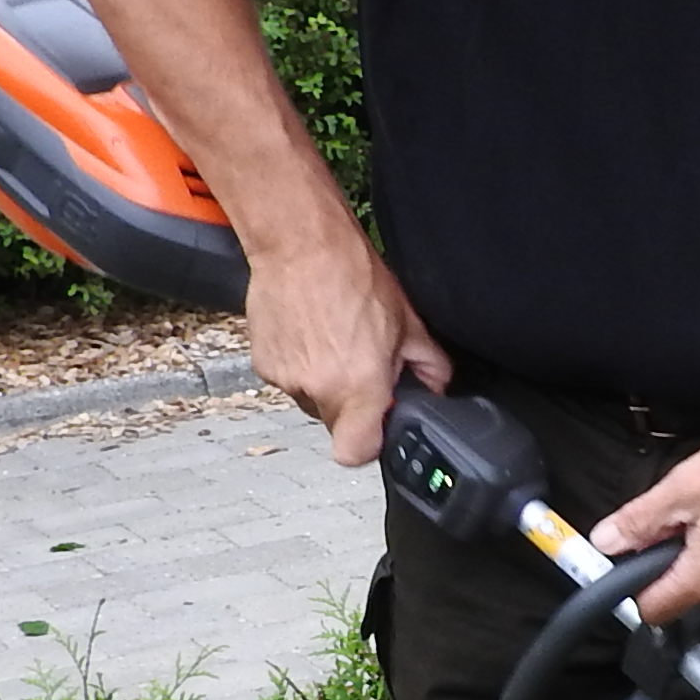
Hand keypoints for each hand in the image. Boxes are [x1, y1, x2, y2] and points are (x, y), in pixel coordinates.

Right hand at [246, 236, 448, 463]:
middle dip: (352, 403)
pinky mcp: (263, 364)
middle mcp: (317, 389)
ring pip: (312, 400)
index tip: (378, 423)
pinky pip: (289, 379)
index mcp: (358, 386)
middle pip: (336, 424)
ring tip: (335, 339)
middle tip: (361, 364)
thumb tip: (437, 386)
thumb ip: (429, 366)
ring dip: (325, 381)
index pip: (356, 454)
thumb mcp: (408, 323)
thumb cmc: (352, 275)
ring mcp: (286, 378)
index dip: (370, 443)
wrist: (300, 245)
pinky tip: (312, 332)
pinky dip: (301, 364)